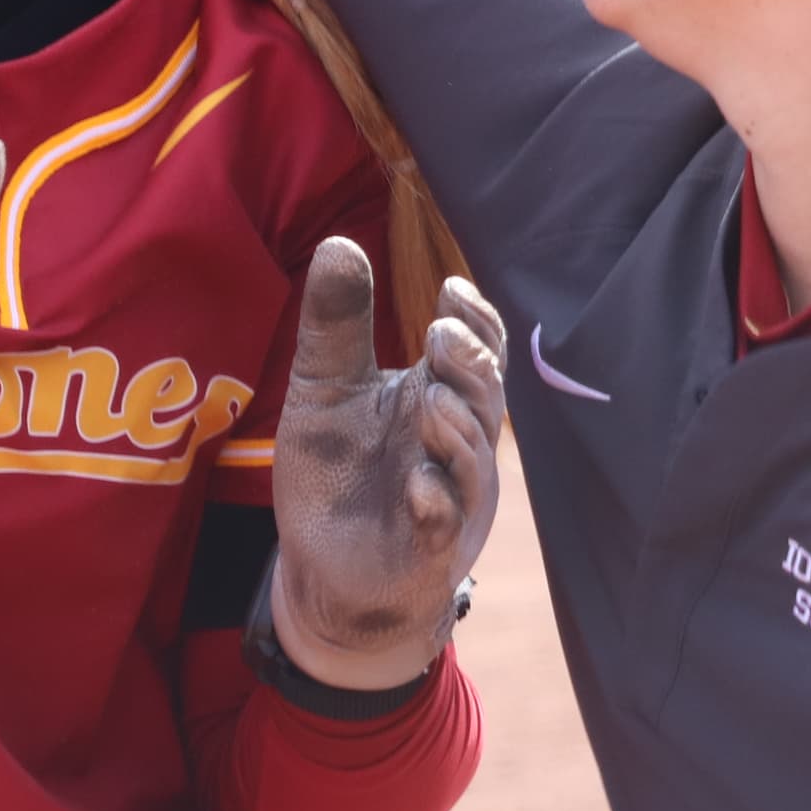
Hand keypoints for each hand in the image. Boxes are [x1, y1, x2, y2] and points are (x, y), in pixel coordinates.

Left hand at [264, 241, 504, 691]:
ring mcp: (452, 499)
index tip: (453, 291)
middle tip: (441, 336)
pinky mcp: (429, 552)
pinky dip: (436, 505)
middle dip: (470, 367)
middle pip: (484, 398)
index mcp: (439, 397)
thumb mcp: (326, 389)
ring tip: (433, 404)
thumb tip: (339, 242)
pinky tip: (418, 486)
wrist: (326, 568)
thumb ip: (336, 325)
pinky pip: (444, 527)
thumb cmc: (339, 473)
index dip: (477, 322)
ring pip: (471, 461)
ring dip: (456, 431)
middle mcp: (458, 445)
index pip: (479, 351)